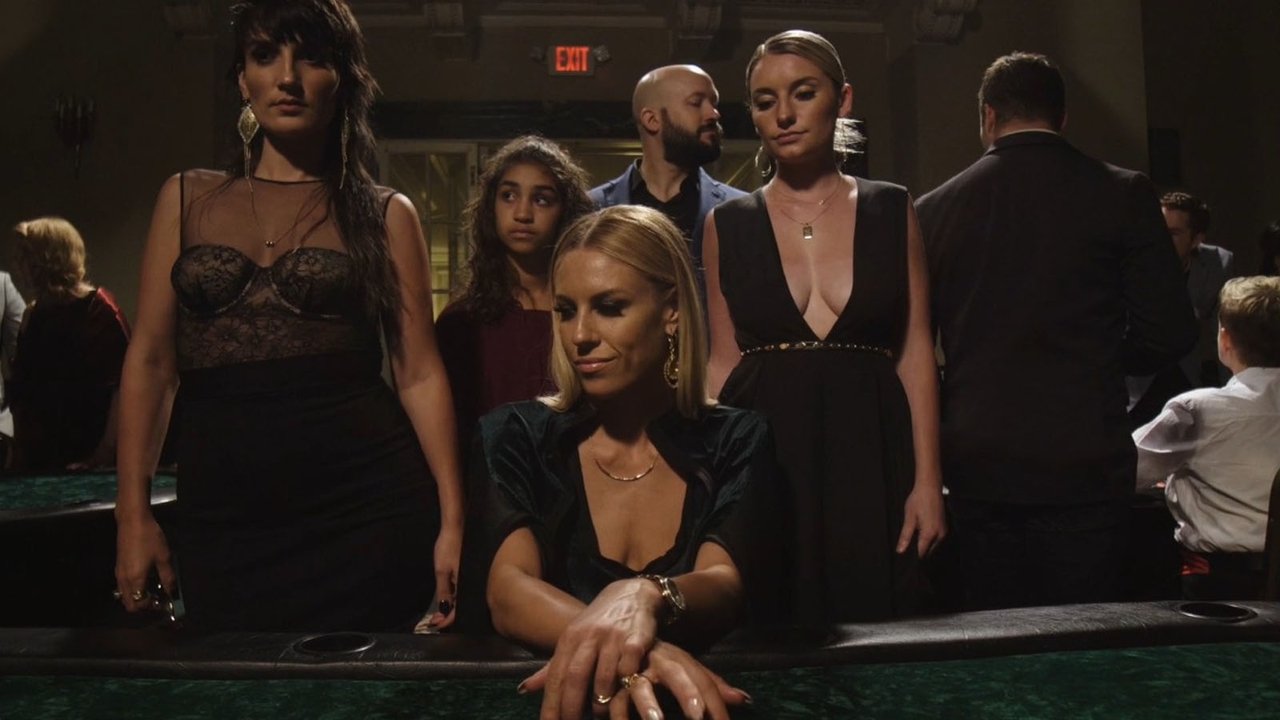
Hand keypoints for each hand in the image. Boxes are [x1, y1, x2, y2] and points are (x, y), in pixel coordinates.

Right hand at [114, 512, 174, 611]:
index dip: (152, 607)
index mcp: (135, 580)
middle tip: (158, 599)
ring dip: (137, 599)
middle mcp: (124, 580)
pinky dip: (132, 590)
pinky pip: (123, 587)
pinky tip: (145, 582)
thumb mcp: (164, 557)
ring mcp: (119, 574)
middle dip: (143, 606)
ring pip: (125, 596)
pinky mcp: (118, 567)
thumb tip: (171, 592)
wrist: (133, 521)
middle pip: (129, 604)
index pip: (140, 604)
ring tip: (152, 591)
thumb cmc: (149, 538)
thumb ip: (168, 577)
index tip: (165, 603)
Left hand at [424, 521, 462, 629]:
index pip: (457, 611)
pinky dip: (454, 599)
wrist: (456, 528)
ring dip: (450, 609)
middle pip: (461, 608)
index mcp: (466, 586)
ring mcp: (470, 579)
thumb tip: (444, 611)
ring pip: (462, 600)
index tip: (435, 625)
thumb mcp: (442, 572)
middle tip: (434, 622)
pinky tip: (447, 599)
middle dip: (448, 618)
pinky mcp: (468, 573)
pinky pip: (463, 592)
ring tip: (438, 614)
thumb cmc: (448, 548)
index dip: (446, 621)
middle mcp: (471, 584)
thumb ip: (444, 592)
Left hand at [519, 577, 662, 718]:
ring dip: (601, 702)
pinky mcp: (637, 639)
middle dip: (571, 707)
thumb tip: (524, 689)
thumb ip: (552, 667)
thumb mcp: (573, 639)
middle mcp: (589, 636)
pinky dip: (625, 684)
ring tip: (599, 717)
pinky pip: (629, 668)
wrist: (633, 593)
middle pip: (576, 677)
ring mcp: (613, 637)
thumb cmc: (599, 623)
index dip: (551, 704)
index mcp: (570, 638)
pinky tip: (625, 696)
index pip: (556, 676)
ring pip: (604, 677)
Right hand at [610, 641, 749, 719]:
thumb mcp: (684, 669)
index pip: (703, 679)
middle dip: (687, 693)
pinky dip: (617, 714)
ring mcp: (632, 669)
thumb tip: (745, 700)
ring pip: (640, 686)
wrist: (616, 636)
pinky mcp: (609, 681)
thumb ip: (712, 686)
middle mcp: (658, 660)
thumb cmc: (658, 662)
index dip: (716, 703)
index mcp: (678, 658)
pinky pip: (612, 699)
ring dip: (648, 705)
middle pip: (676, 673)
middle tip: (698, 715)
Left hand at [897, 483, 946, 556]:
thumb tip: (900, 550)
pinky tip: (921, 528)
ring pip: (932, 544)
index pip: (922, 553)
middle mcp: (940, 535)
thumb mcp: (909, 518)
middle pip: (928, 550)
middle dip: (919, 549)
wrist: (930, 487)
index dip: (913, 556)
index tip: (906, 555)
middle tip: (908, 542)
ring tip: (915, 532)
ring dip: (924, 542)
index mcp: (930, 534)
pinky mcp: (944, 526)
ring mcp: (944, 530)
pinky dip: (929, 537)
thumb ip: (905, 536)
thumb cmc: (919, 500)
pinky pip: (936, 538)